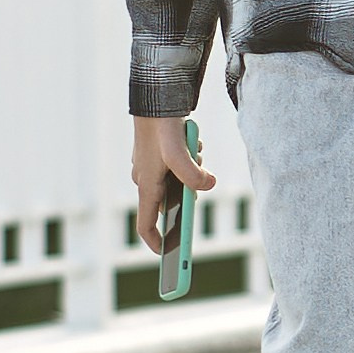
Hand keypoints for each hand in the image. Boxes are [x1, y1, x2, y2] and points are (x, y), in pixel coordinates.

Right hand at [131, 114, 215, 255]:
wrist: (155, 98)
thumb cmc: (162, 127)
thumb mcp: (179, 154)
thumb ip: (193, 174)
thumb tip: (208, 186)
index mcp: (146, 185)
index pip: (145, 224)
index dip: (155, 241)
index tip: (166, 254)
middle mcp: (146, 179)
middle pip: (168, 202)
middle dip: (187, 194)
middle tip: (201, 179)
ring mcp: (153, 167)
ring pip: (178, 181)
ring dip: (192, 171)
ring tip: (193, 149)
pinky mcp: (161, 156)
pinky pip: (181, 165)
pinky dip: (190, 158)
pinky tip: (192, 141)